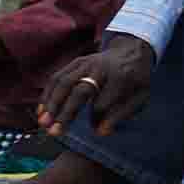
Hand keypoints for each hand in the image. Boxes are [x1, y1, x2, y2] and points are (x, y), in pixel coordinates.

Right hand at [38, 33, 156, 136]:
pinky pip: (57, 77)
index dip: (97, 118)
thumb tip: (101, 132)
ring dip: (51, 104)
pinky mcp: (76, 62)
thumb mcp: (140, 95)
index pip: (104, 101)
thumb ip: (123, 113)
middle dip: (66, 113)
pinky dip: (47, 94)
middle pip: (80, 91)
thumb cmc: (135, 79)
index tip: (95, 131)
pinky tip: (42, 110)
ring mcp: (86, 63)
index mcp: (121, 77)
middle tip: (54, 132)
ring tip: (43, 123)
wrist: (131, 50)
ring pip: (64, 82)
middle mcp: (101, 68)